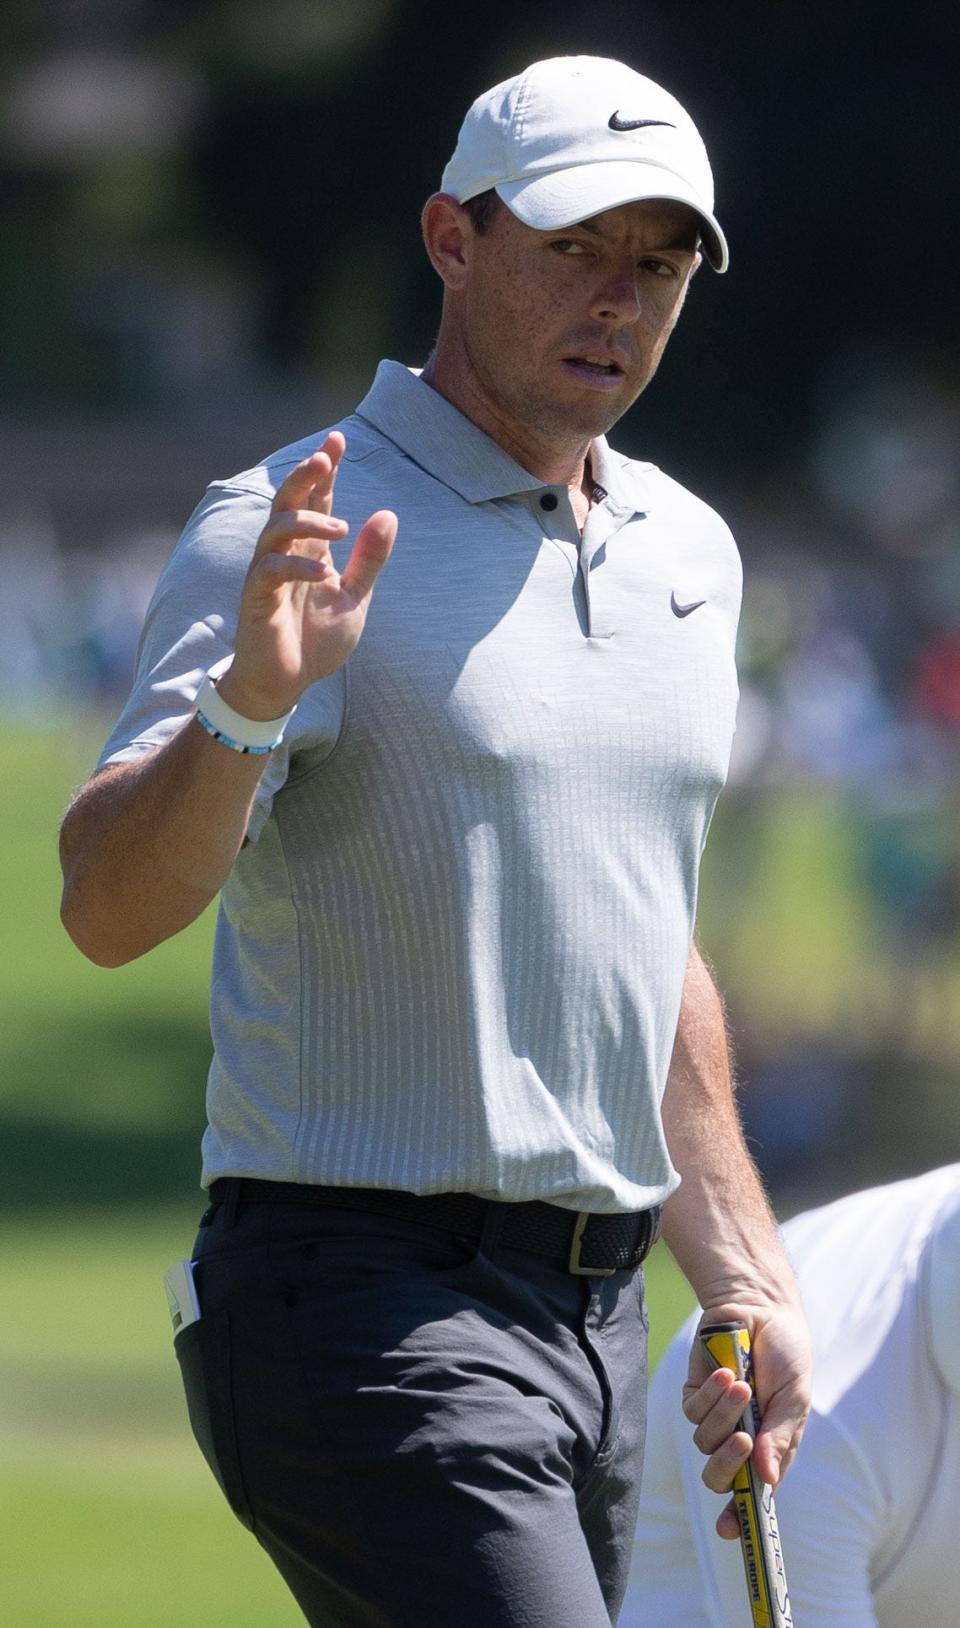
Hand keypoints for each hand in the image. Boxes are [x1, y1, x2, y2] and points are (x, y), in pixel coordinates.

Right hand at [220, 431, 397, 718]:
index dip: (325, 469)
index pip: (315, 499)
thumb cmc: (316, 640)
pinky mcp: (256, 599)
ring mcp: (266, 574)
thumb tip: (389, 514)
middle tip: (324, 457)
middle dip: (304, 475)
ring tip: (340, 531)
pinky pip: (270, 571)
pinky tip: (322, 576)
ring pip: (275, 529)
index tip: (338, 438)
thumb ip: (369, 560)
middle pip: (287, 502)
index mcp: (308, 549)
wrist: (287, 683)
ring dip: (307, 522)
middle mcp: (284, 554)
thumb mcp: (354, 597)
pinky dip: (297, 568)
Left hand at [681, 1299, 810, 1538]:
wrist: (761, 1309)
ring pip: (704, 1441)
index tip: (731, 1531)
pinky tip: (726, 1372)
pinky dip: (709, 1394)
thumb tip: (768, 1481)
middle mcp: (740, 1440)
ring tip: (742, 1384)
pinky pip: (692, 1410)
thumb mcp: (794, 1396)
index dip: (741, 1518)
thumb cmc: (786, 1356)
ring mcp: (716, 1418)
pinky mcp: (696, 1394)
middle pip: (719, 1477)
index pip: (753, 1494)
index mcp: (770, 1450)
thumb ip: (780, 1435)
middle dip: (728, 1464)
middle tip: (744, 1442)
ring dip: (724, 1414)